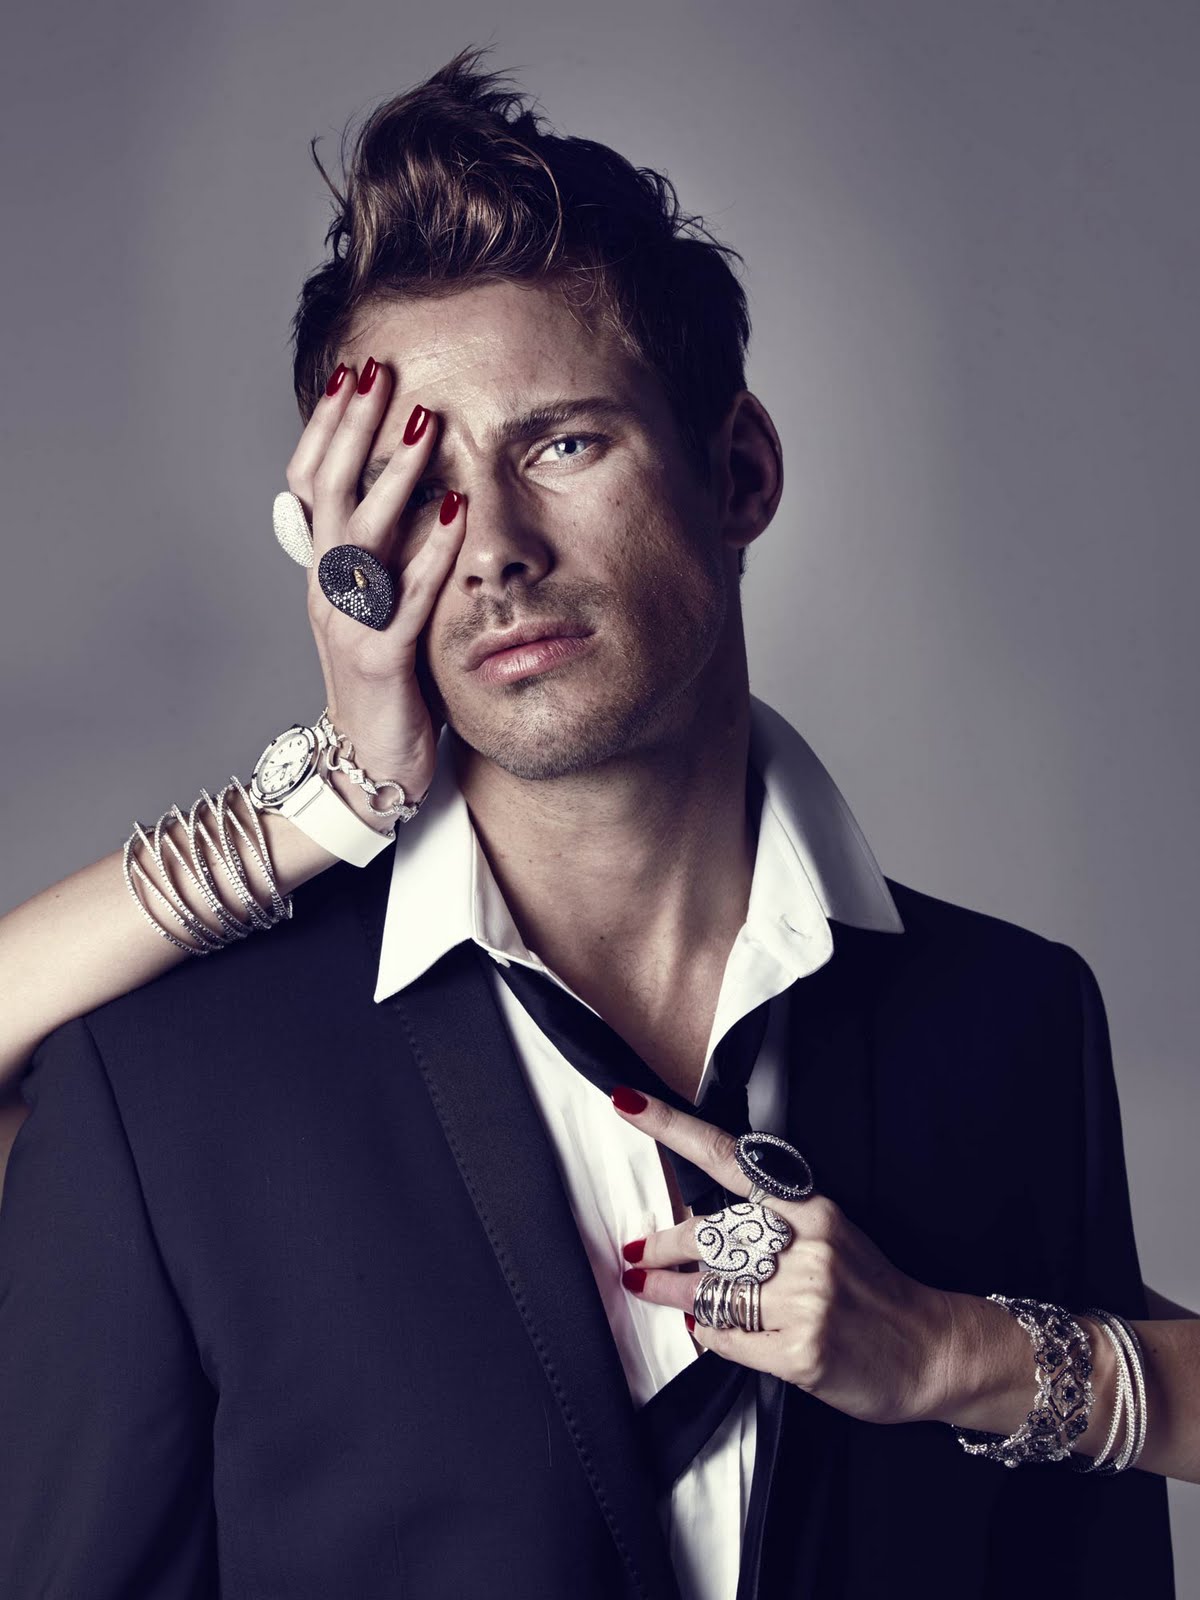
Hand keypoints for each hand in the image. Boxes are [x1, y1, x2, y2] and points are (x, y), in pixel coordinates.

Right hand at [285, 358, 466, 803]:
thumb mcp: (378, 610)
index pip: (313, 484)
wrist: (366, 767)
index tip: (354, 373)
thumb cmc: (385, 683)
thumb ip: (386, 557)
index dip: (330, 428)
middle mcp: (329, 590)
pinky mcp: (381, 660)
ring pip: (363, 535)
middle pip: (330, 492)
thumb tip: (409, 494)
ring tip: (423, 424)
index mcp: (327, 573)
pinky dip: (431, 551)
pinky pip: (408, 597)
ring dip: (394, 476)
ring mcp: (349, 624)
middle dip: (356, 429)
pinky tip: (455, 511)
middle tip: (380, 372)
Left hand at [613, 1089, 955, 1426]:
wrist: (933, 1352)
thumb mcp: (833, 1237)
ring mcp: (806, 1301)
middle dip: (664, 1245)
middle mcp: (808, 1247)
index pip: (731, 1158)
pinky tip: (706, 1329)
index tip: (629, 1103)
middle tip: (637, 1253)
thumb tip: (705, 1233)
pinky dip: (710, 1336)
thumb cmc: (875, 1293)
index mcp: (812, 1209)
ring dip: (670, 1293)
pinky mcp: (802, 1352)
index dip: (673, 1129)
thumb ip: (776, 1227)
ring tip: (648, 1288)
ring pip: (711, 1292)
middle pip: (708, 1236)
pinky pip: (729, 1340)